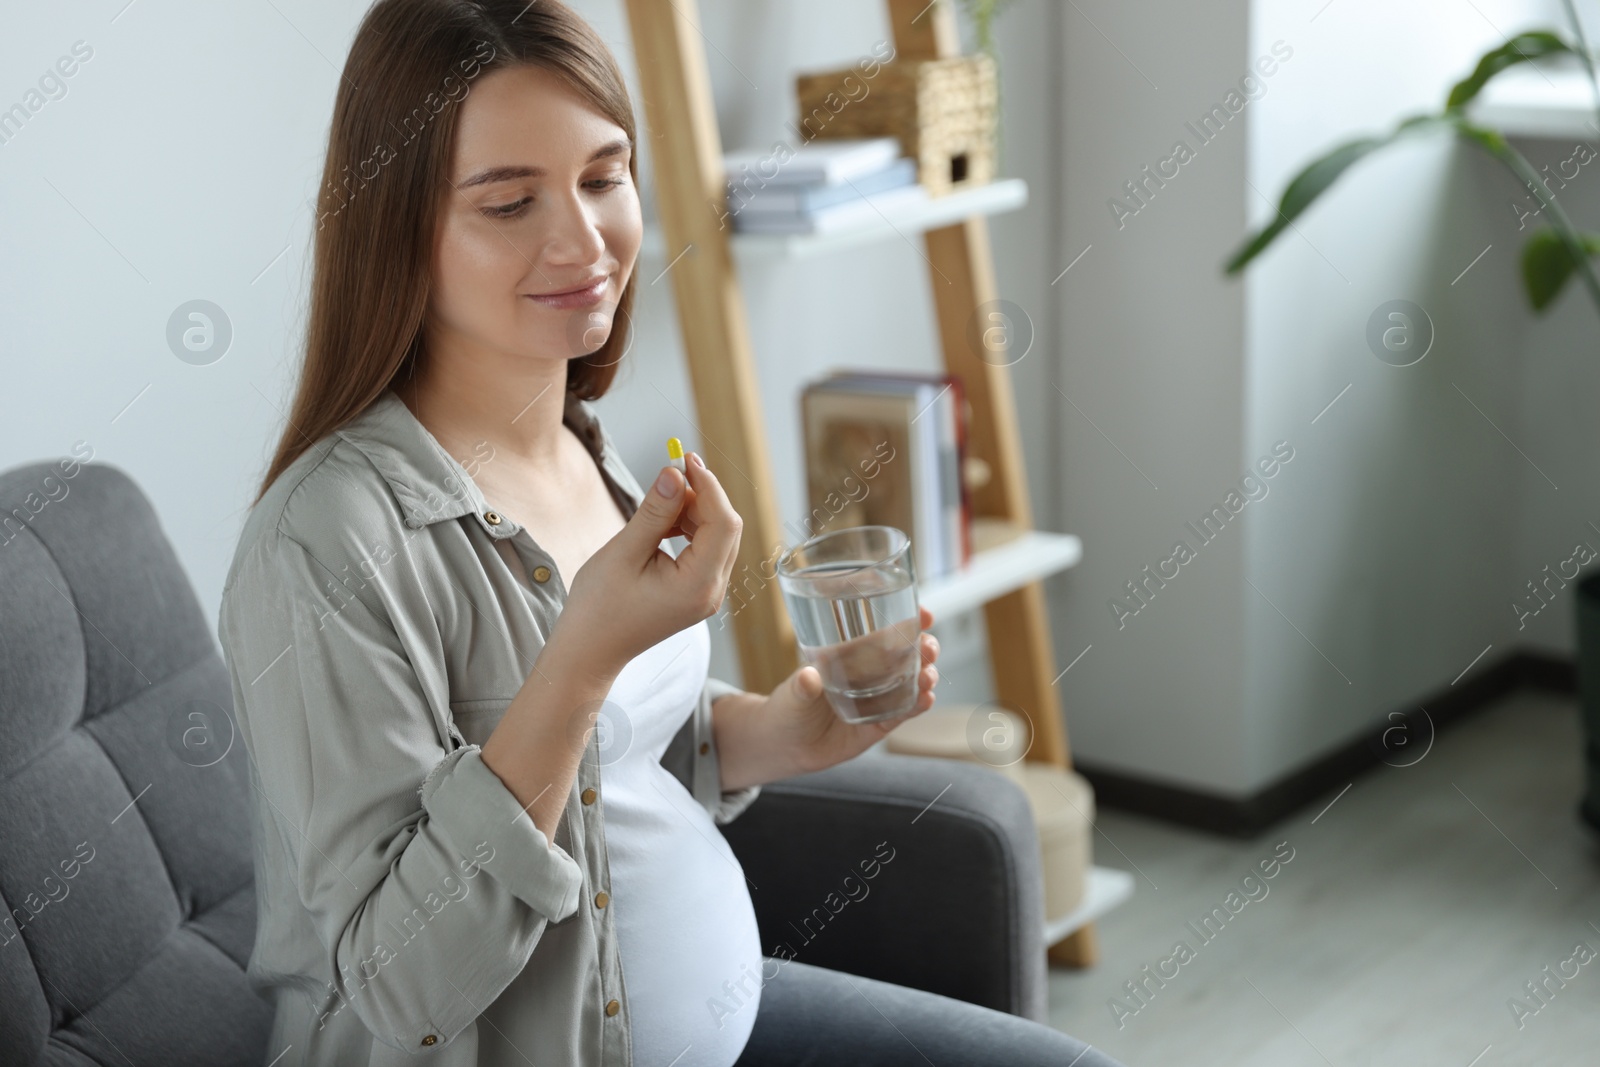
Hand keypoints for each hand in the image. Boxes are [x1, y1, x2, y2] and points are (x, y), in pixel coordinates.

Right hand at [555, 451, 741, 679]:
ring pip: (717, 537)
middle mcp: (712, 592)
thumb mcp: (624, 552)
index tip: (685, 459)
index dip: (709, 486)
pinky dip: (688, 529)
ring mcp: (707, 594)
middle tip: (670, 474)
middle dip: (702, 496)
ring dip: (693, 512)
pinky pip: (705, 550)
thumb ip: (654, 512)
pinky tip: (661, 525)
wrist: (590, 650)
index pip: (724, 523)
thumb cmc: (599, 607)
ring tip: (657, 506)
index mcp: (698, 585)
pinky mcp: (697, 592)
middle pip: (726, 528)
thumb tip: (674, 473)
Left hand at [732, 604, 939, 781]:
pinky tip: (927, 698)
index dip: (908, 619)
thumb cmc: (787, 709)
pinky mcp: (880, 723)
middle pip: (907, 654)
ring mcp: (877, 698)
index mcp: (850, 654)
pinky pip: (905, 711)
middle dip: (925, 646)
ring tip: (928, 676)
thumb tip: (809, 677)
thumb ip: (801, 686)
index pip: (884, 630)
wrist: (785, 747)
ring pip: (912, 681)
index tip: (925, 614)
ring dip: (926, 674)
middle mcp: (869, 672)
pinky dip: (918, 704)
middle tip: (929, 648)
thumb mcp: (792, 694)